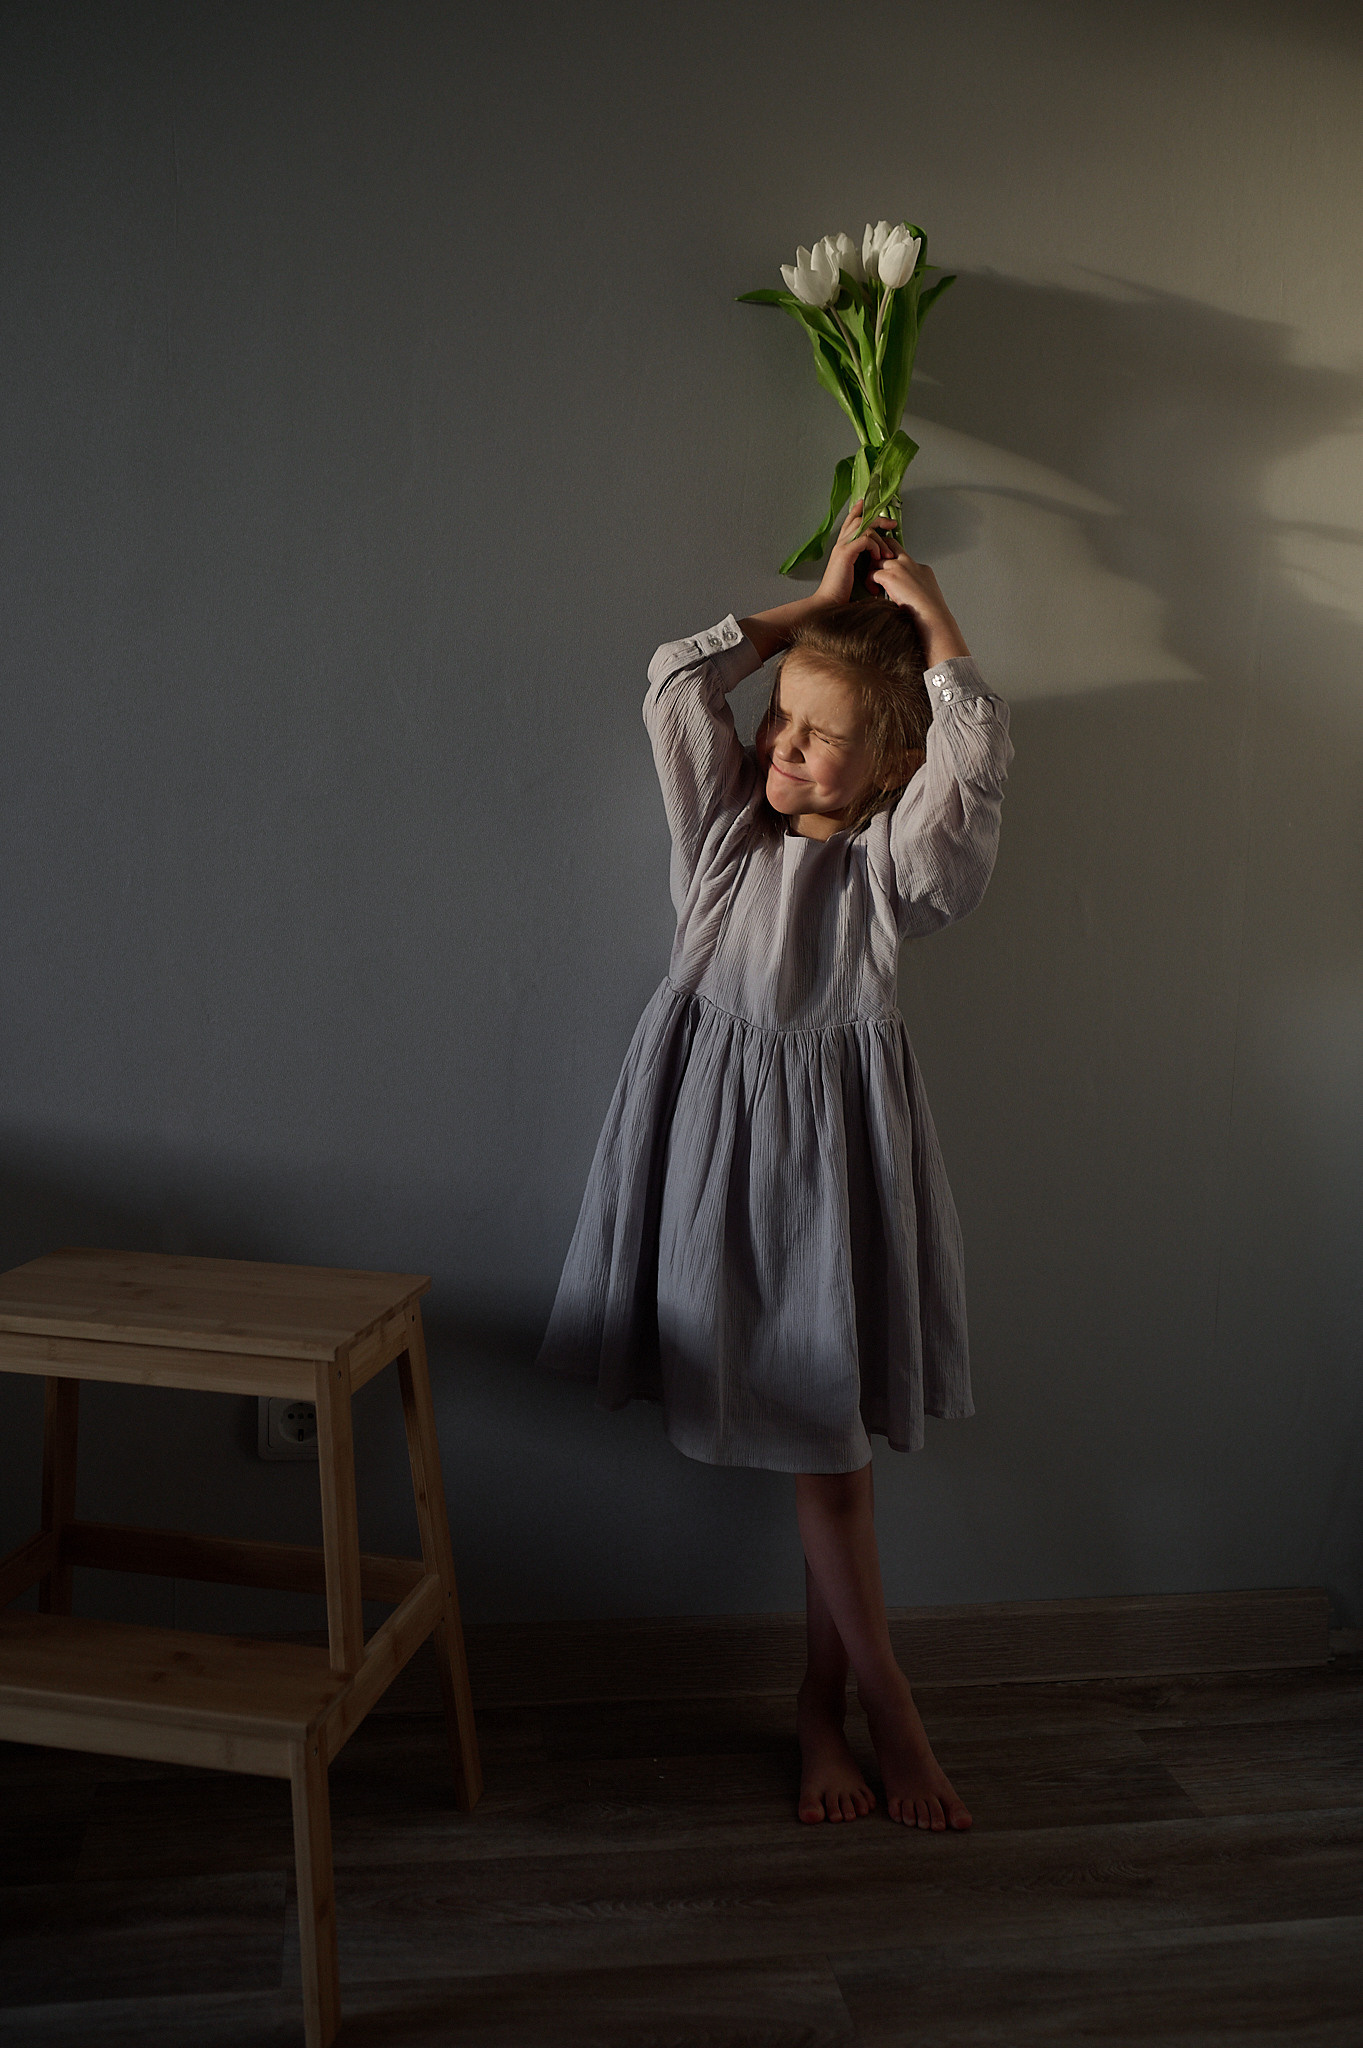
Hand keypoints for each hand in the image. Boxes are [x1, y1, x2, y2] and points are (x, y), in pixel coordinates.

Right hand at [814, 499, 900, 608]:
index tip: (870, 507)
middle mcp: (841, 543)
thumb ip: (862, 562)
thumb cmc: (841, 593)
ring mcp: (842, 547)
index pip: (850, 522)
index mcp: (842, 547)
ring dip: (880, 539)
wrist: (830, 604)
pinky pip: (864, 540)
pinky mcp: (845, 554)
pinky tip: (877, 557)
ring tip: (887, 553)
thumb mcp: (854, 573)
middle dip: (878, 519)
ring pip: (864, 528)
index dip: (859, 512)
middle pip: (859, 519)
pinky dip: (874, 546)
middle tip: (892, 524)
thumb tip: (877, 559)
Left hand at [867, 541, 970, 664]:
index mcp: (921, 567)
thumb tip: (905, 593)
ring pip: (877, 560)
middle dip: (879, 554)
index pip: (902, 554)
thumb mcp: (926, 593)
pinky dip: (869, 583)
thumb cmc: (929, 611)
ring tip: (874, 586)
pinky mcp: (890, 576)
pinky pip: (872, 574)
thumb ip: (916, 586)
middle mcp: (909, 563)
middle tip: (874, 569)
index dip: (891, 558)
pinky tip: (874, 593)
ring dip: (872, 571)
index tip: (886, 567)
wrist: (931, 615)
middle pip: (889, 545)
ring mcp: (899, 567)